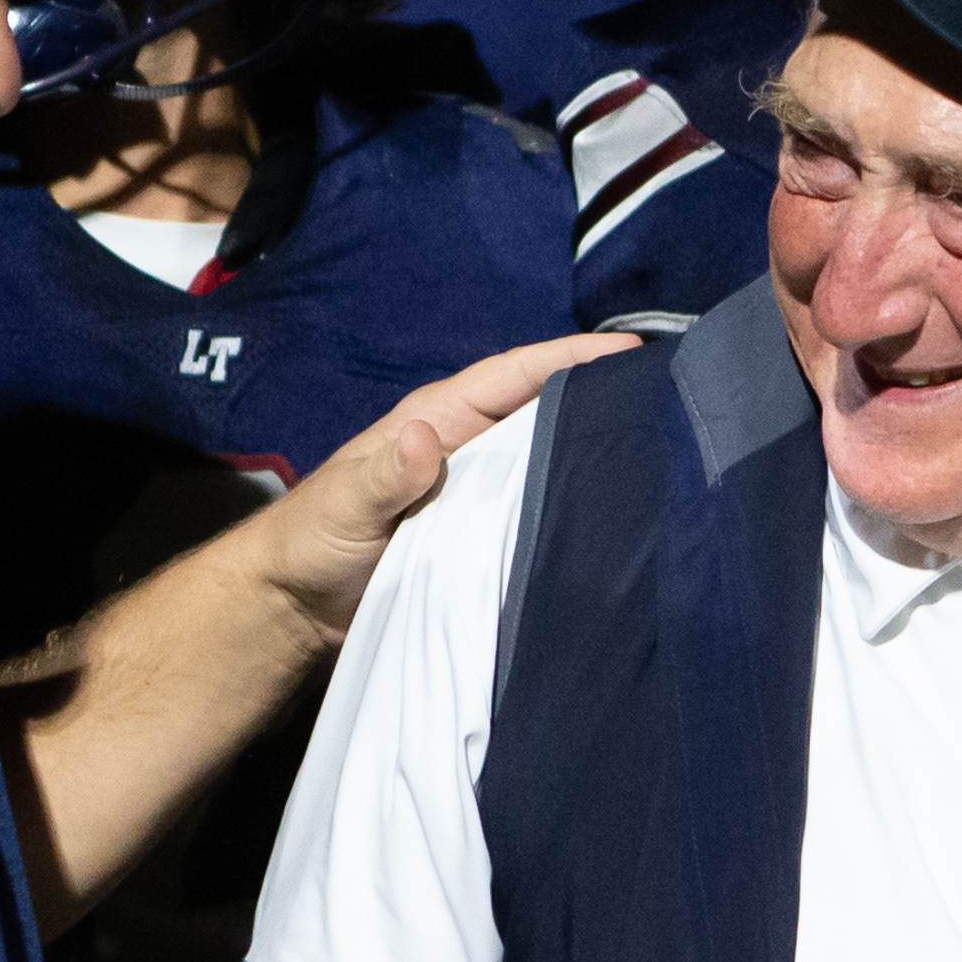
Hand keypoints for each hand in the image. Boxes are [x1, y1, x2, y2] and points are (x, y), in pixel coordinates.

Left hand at [261, 333, 638, 646]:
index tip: (628, 352)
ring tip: (660, 450)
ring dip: (592, 456)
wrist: (294, 608)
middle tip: (666, 396)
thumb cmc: (310, 541)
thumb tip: (425, 437)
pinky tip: (614, 517)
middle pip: (544, 413)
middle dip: (600, 399)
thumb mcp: (344, 504)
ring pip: (546, 464)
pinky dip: (571, 511)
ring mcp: (477, 495)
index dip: (570, 360)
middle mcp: (466, 450)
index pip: (514, 377)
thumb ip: (384, 475)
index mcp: (438, 422)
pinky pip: (535, 516)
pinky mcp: (481, 539)